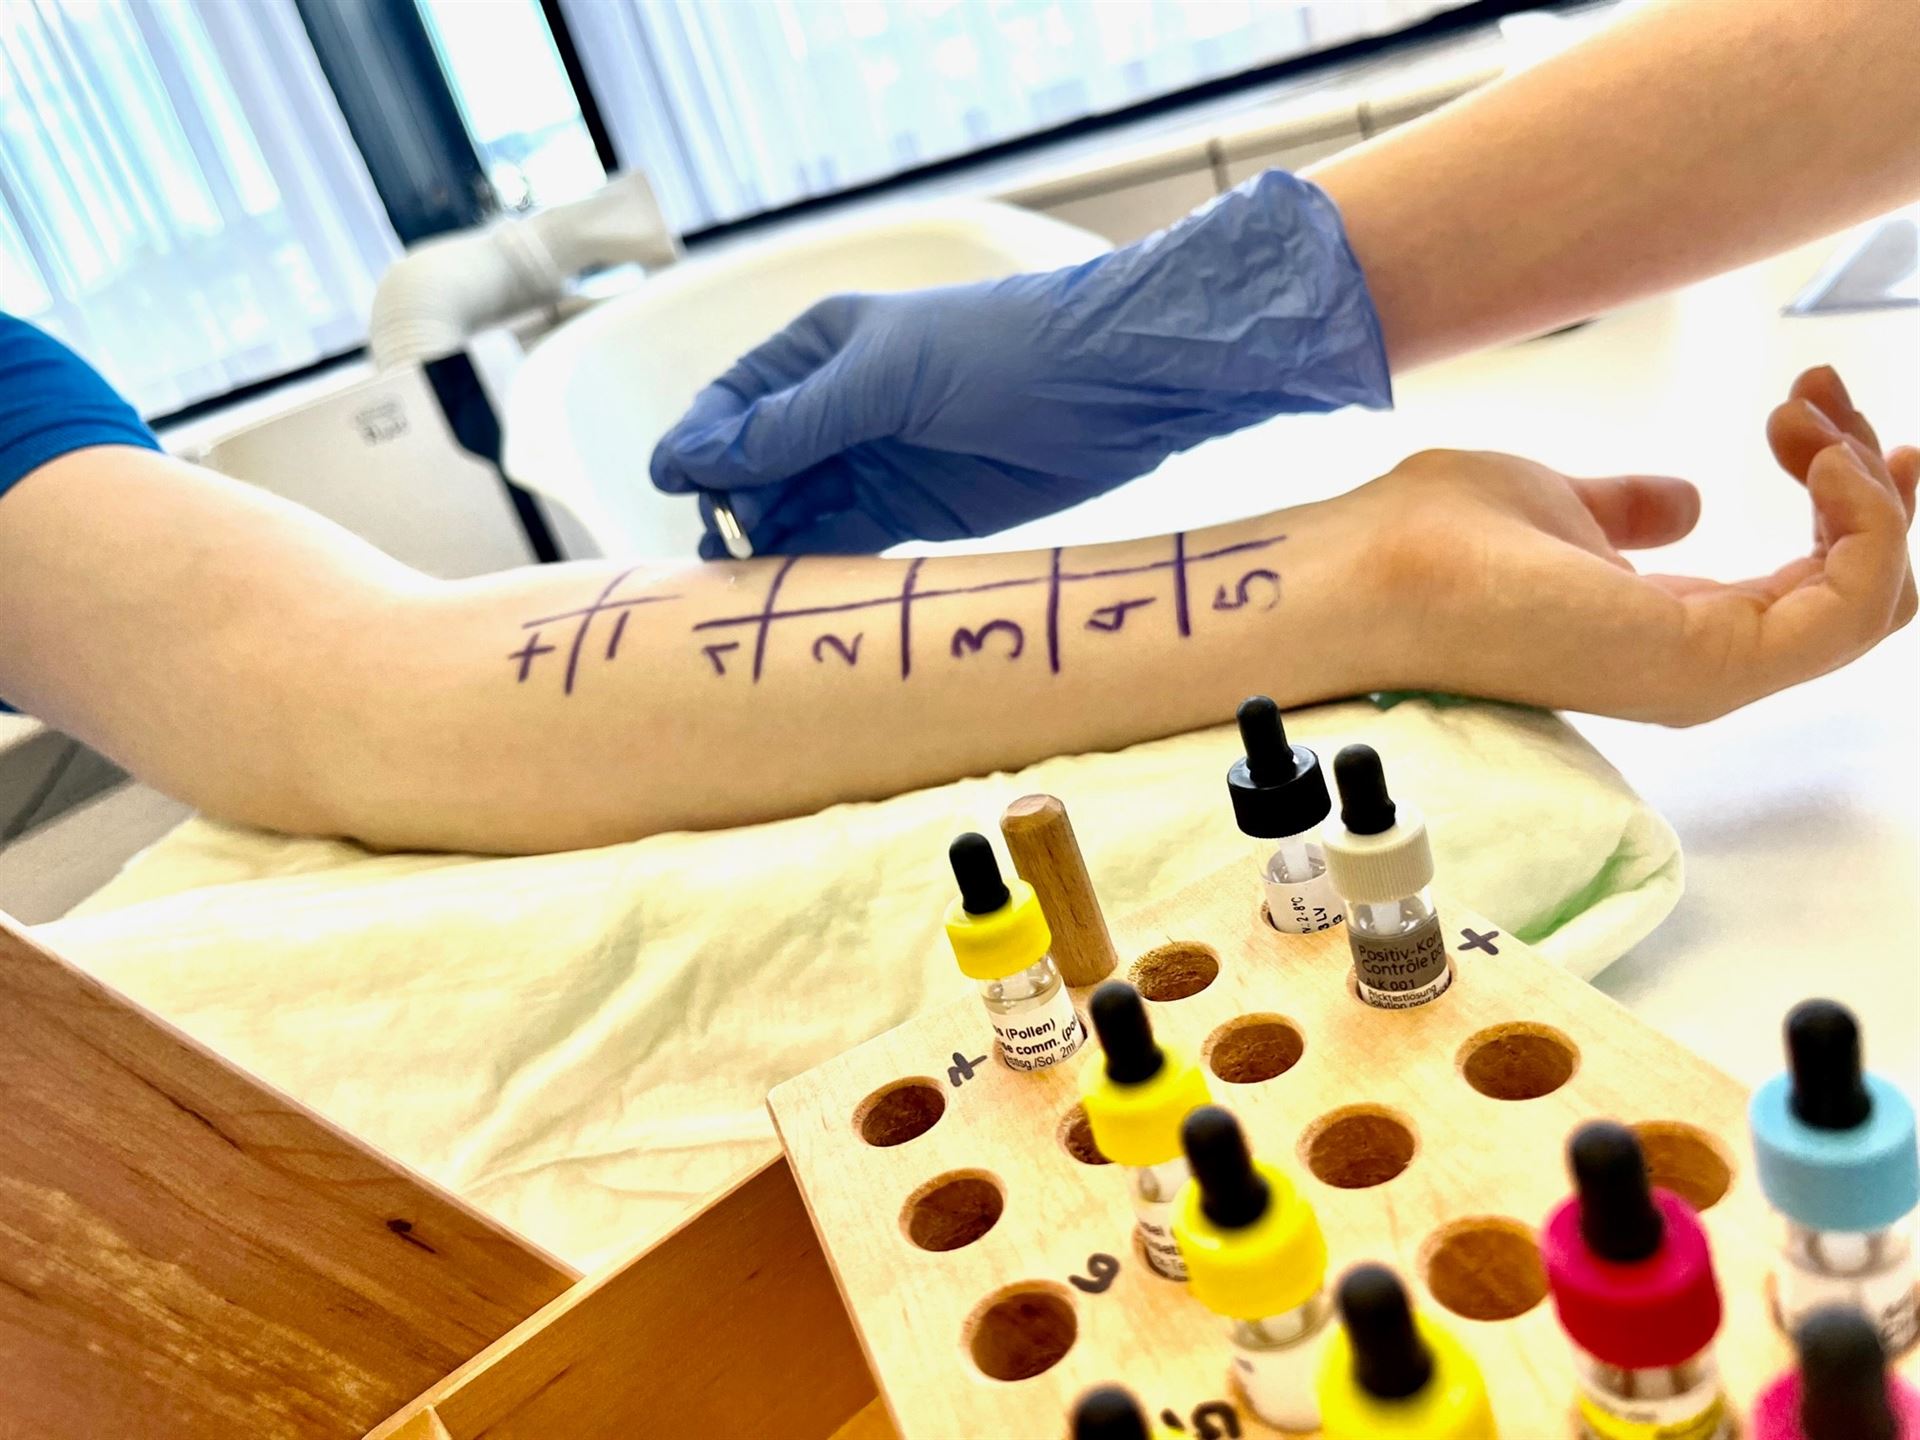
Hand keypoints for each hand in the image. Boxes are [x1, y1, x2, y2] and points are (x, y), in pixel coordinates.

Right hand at [650, 172, 1389, 557]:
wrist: (1112, 387)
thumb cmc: (1001, 353)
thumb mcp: (887, 378)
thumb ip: (793, 423)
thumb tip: (693, 458)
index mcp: (820, 350)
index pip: (734, 403)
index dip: (700, 445)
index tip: (678, 488)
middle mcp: (837, 406)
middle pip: (755, 465)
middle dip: (733, 503)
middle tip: (728, 546)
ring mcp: (873, 461)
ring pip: (795, 510)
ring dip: (770, 541)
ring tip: (755, 576)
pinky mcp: (912, 511)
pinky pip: (843, 543)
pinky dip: (817, 564)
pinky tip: (798, 586)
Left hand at [1358, 366, 1915, 723]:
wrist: (1374, 569)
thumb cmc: (1434, 540)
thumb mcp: (1561, 504)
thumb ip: (1629, 511)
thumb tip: (1680, 502)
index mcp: (1670, 626)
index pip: (1811, 584)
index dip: (1848, 501)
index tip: (1827, 411)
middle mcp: (1702, 659)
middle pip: (1859, 588)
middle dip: (1868, 478)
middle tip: (1818, 397)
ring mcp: (1708, 669)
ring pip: (1874, 598)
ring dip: (1872, 489)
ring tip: (1803, 414)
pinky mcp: (1707, 662)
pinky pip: (1851, 606)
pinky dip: (1867, 521)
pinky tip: (1818, 452)